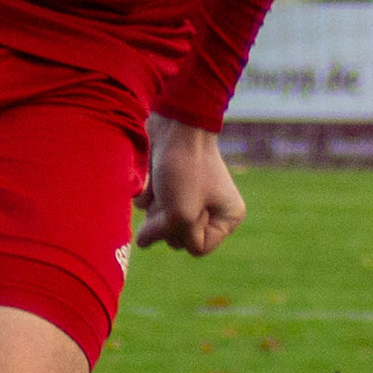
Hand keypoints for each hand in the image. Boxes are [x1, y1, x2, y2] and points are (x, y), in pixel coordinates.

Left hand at [135, 114, 246, 256]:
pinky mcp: (171, 186)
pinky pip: (152, 206)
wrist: (174, 124)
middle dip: (167, 221)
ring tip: (163, 186)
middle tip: (171, 196)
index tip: (185, 209)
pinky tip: (155, 178)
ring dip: (155, 209)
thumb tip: (143, 241)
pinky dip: (149, 195)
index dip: (183, 233)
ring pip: (162, 224)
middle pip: (178, 238)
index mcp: (228, 217)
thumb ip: (163, 235)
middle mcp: (212, 210)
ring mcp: (190, 198)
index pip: (197, 248)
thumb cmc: (185, 167)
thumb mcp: (180, 213)